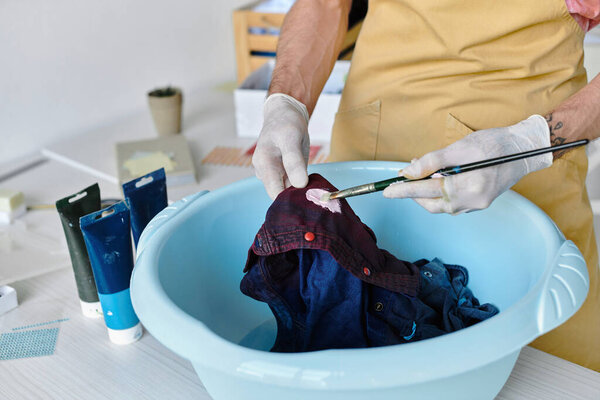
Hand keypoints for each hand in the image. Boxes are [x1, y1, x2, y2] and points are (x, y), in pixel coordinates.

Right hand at [252, 93, 309, 199]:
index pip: (275, 193)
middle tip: (315, 189)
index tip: (309, 195)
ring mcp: (272, 174)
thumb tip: (299, 185)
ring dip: (300, 191)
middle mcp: (264, 172)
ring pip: (287, 191)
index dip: (291, 198)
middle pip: (281, 195)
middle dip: (297, 195)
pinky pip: (291, 185)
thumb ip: (294, 162)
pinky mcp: (281, 173)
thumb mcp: (291, 138)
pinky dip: (301, 185)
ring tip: (312, 182)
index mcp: (263, 164)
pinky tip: (308, 179)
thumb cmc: (286, 123)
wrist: (285, 114)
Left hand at [383, 115, 552, 213]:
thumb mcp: (460, 148)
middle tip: (406, 175)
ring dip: (428, 190)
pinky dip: (441, 191)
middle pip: (431, 203)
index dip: (403, 190)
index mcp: (466, 189)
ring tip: (423, 170)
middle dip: (415, 192)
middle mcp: (470, 202)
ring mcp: (476, 205)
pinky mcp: (479, 202)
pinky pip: (452, 201)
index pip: (425, 192)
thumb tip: (408, 172)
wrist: (525, 149)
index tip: (386, 191)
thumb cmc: (495, 144)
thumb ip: (432, 162)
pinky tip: (440, 176)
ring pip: (441, 204)